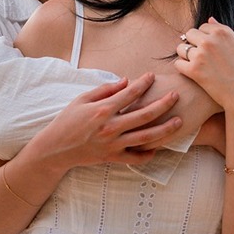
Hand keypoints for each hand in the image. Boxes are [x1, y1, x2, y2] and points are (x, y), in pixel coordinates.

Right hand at [42, 74, 181, 168]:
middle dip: (163, 104)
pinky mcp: (112, 157)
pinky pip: (135, 158)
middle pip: (144, 114)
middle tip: (176, 95)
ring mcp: (113, 144)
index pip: (130, 93)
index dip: (143, 83)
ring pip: (146, 137)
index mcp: (102, 110)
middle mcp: (110, 127)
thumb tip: (126, 82)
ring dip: (165, 129)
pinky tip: (158, 147)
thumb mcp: (81, 99)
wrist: (55, 149)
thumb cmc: (67, 121)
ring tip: (179, 121)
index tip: (152, 75)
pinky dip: (148, 154)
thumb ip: (105, 90)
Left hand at [173, 19, 233, 111]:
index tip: (210, 49)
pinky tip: (193, 74)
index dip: (204, 37)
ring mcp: (200, 55)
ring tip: (197, 65)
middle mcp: (210, 40)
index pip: (203, 27)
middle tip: (201, 57)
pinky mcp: (194, 70)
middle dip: (193, 43)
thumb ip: (223, 31)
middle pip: (189, 34)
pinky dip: (183, 69)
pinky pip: (178, 64)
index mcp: (222, 32)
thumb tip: (209, 19)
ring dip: (186, 56)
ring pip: (181, 48)